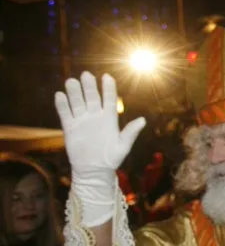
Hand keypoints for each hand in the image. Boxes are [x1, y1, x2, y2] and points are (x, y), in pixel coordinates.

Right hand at [54, 72, 144, 225]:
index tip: (107, 77)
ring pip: (77, 103)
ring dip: (75, 92)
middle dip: (89, 86)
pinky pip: (65, 114)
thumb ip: (131, 133)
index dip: (108, 88)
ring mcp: (82, 121)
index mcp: (109, 119)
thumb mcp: (123, 146)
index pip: (109, 99)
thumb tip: (143, 120)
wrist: (94, 171)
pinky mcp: (70, 128)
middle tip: (86, 75)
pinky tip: (60, 95)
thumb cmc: (111, 159)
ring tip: (72, 81)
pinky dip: (62, 105)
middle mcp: (95, 116)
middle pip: (92, 97)